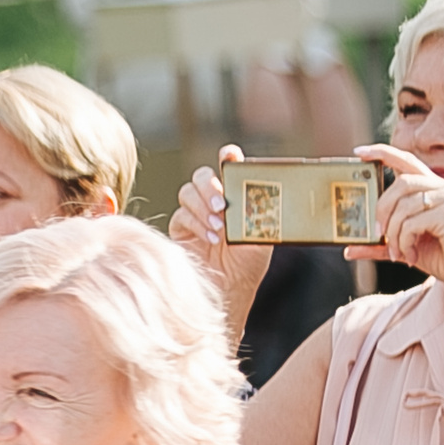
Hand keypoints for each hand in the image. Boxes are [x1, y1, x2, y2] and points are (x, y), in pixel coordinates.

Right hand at [168, 145, 274, 333]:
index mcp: (235, 196)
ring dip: (202, 207)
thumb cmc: (249, 264)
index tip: (230, 154)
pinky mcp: (180, 229)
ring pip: (188, 192)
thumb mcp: (263, 234)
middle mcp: (213, 201)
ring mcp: (194, 213)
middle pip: (202, 176)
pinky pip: (181, 216)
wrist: (229, 290)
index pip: (230, 168)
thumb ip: (259, 211)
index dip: (228, 157)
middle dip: (210, 186)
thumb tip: (260, 192)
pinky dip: (196, 224)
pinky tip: (211, 239)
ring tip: (219, 228)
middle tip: (222, 205)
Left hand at [349, 145, 443, 311]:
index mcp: (437, 189)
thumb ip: (382, 244)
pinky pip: (412, 222)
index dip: (383, 153)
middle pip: (400, 184)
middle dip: (382, 210)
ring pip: (403, 206)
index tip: (359, 151)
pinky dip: (404, 242)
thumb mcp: (408, 247)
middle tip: (378, 235)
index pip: (408, 162)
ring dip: (394, 233)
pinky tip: (411, 256)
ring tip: (399, 253)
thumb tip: (349, 250)